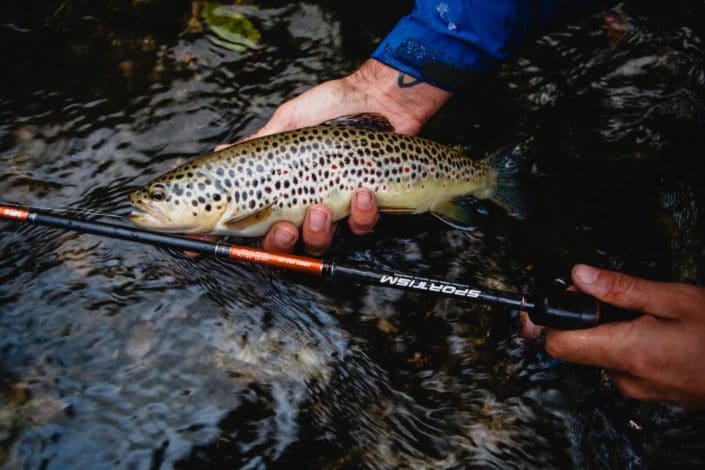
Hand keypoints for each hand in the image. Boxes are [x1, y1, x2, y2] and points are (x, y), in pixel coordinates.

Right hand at [224, 59, 450, 253]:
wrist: (378, 99)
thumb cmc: (332, 106)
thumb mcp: (289, 121)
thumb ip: (260, 143)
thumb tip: (221, 153)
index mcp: (281, 187)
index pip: (251, 224)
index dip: (238, 238)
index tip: (229, 238)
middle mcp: (303, 203)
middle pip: (282, 246)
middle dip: (282, 244)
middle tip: (287, 228)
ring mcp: (335, 209)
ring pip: (320, 244)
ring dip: (319, 232)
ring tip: (323, 209)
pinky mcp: (365, 208)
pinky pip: (360, 227)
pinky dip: (361, 214)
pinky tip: (364, 193)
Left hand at [538, 264, 704, 407]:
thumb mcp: (674, 298)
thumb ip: (620, 289)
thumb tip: (578, 276)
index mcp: (630, 351)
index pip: (558, 343)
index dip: (554, 317)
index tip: (564, 297)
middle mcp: (626, 377)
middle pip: (575, 346)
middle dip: (583, 318)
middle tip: (609, 297)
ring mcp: (635, 389)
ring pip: (596, 353)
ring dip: (605, 330)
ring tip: (641, 315)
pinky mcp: (644, 392)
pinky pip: (616, 364)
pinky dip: (621, 344)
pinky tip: (649, 332)